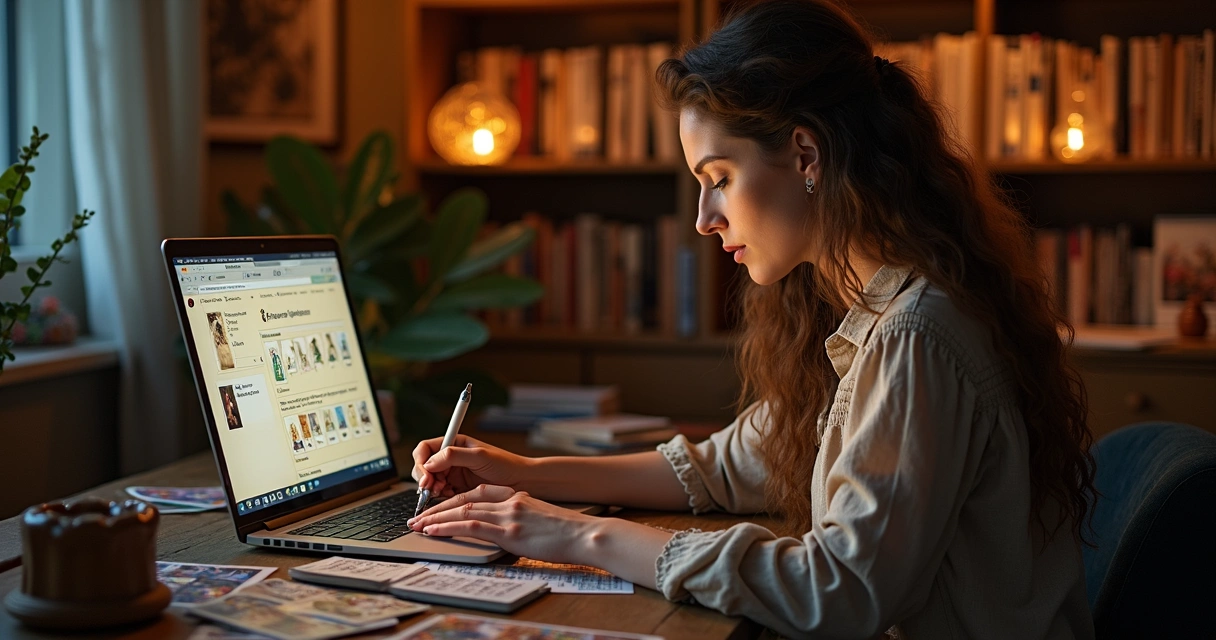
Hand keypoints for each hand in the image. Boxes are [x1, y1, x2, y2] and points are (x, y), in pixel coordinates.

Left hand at [406, 484, 597, 564]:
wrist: (585, 534)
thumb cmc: (567, 532)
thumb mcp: (539, 518)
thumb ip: (519, 518)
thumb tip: (507, 529)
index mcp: (516, 496)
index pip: (477, 494)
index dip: (453, 500)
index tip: (438, 508)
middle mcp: (509, 501)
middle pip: (464, 499)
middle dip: (437, 508)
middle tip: (418, 517)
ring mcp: (508, 515)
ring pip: (462, 510)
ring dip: (436, 518)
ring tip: (418, 525)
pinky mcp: (508, 531)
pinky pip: (470, 525)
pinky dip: (448, 527)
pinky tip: (434, 531)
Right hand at [410, 435, 531, 497]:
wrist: (521, 482)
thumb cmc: (505, 464)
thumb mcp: (480, 456)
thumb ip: (454, 455)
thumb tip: (429, 462)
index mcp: (454, 443)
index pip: (425, 449)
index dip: (421, 462)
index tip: (426, 475)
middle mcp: (450, 458)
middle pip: (423, 466)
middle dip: (424, 478)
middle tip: (432, 488)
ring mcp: (453, 474)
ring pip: (430, 482)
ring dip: (431, 488)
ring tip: (443, 492)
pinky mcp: (457, 489)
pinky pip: (440, 493)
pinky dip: (440, 497)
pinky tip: (451, 496)